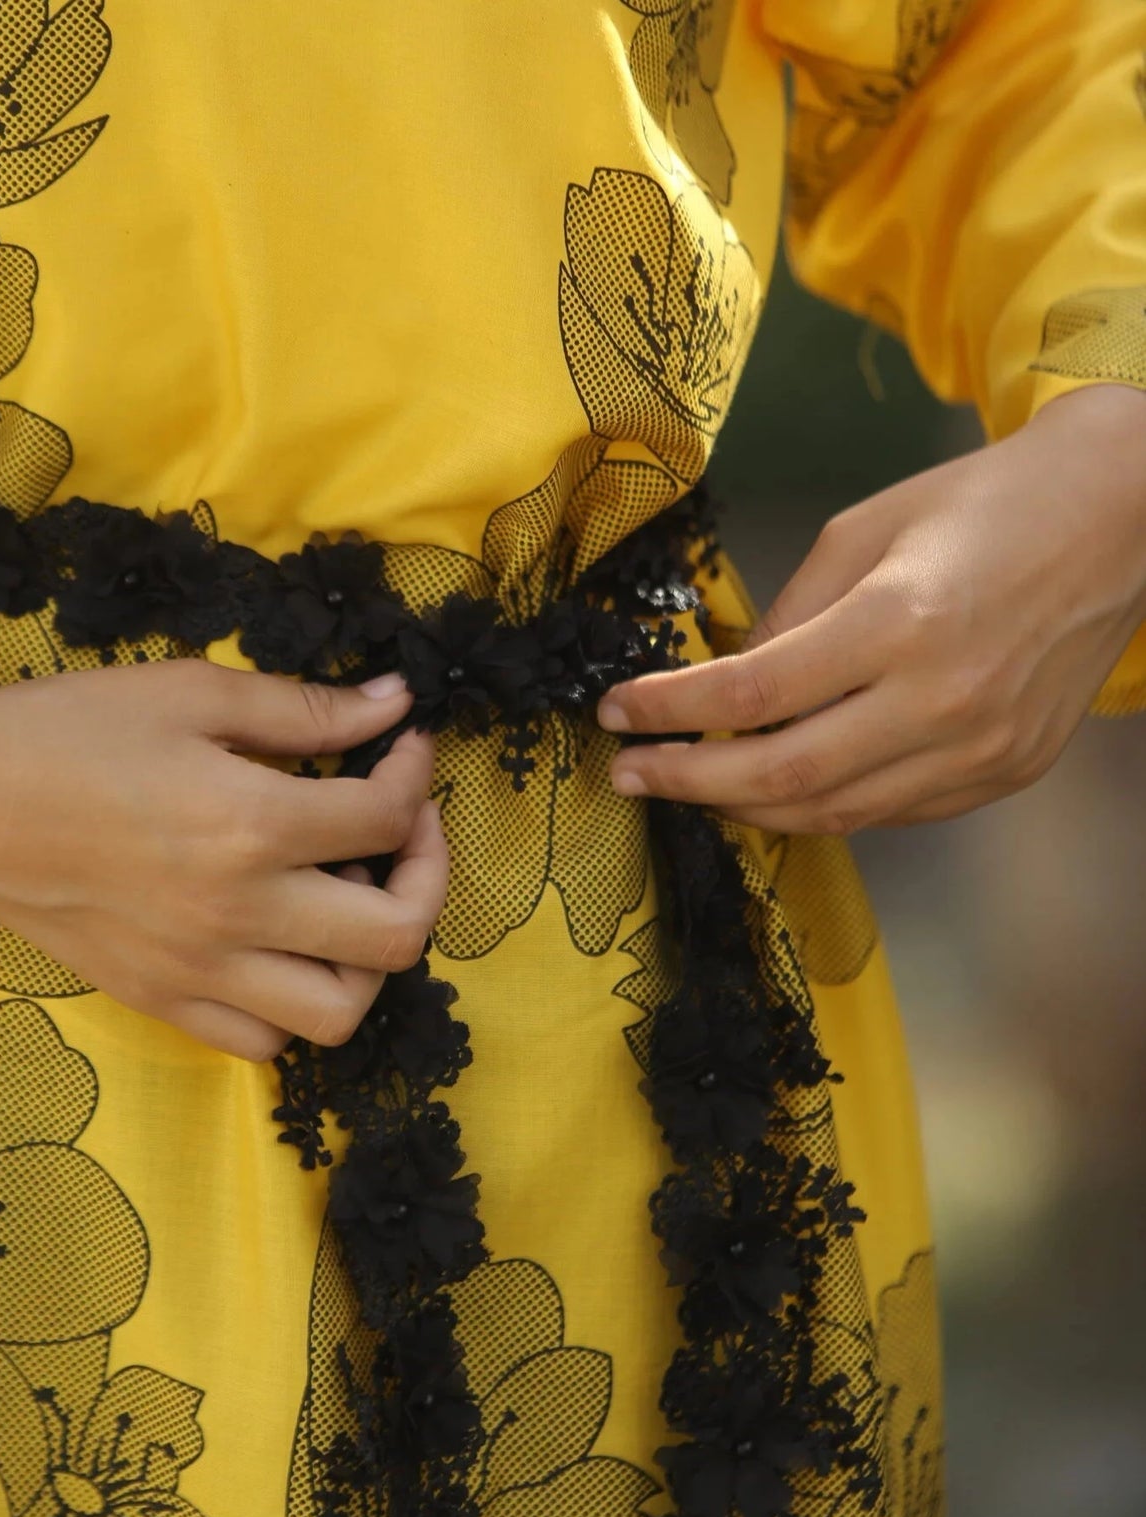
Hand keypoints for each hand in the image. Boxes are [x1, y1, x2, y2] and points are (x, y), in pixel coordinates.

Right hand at [0, 662, 447, 1060]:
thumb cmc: (67, 731)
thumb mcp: (189, 692)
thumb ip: (302, 708)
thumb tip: (395, 703)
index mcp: (251, 824)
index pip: (387, 816)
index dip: (415, 773)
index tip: (402, 747)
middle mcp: (239, 913)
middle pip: (396, 935)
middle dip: (428, 876)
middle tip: (404, 831)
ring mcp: (201, 972)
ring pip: (341, 1013)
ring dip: (371, 959)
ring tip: (350, 901)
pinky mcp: (163, 1002)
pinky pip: (264, 1043)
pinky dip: (295, 1006)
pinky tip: (285, 946)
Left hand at [599, 383, 1145, 831]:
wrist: (1118, 519)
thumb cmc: (984, 507)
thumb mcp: (864, 531)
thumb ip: (787, 616)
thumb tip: (722, 685)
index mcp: (900, 623)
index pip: (752, 696)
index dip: (669, 713)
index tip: (617, 714)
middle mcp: (942, 700)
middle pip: (782, 775)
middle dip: (688, 783)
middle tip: (629, 773)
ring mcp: (978, 750)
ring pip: (832, 813)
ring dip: (745, 807)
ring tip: (691, 785)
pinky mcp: (1002, 774)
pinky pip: (886, 813)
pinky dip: (820, 806)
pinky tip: (776, 787)